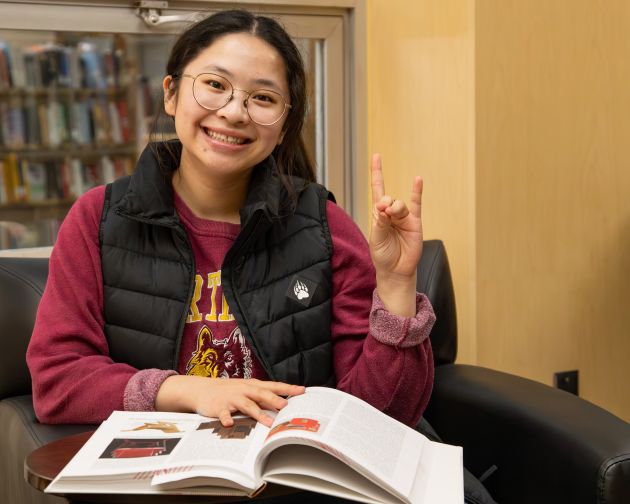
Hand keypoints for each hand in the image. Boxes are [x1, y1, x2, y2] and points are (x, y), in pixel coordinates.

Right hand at [156, 375, 304, 426]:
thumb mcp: (248, 390)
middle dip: (274, 400)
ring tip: (268, 422)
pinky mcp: (219, 407)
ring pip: (246, 405)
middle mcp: (244, 390)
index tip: (302, 391)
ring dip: (258, 413)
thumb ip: (264, 396)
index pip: (273, 386)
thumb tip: (285, 404)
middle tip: (286, 407)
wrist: (203, 389)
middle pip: (261, 394)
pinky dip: (227, 418)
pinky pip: (223, 414)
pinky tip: (230, 424)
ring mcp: (232, 398)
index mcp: (253, 386)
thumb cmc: (231, 391)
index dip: (288, 388)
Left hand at [369, 153, 423, 314]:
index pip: (377, 190)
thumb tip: (382, 208)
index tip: (377, 156)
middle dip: (384, 202)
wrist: (396, 270)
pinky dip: (417, 192)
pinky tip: (418, 180)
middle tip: (383, 212)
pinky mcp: (415, 223)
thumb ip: (379, 224)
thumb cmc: (383, 256)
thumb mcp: (376, 240)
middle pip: (387, 198)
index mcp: (378, 215)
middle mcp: (391, 213)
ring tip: (391, 215)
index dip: (377, 174)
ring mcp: (403, 217)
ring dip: (395, 207)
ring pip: (400, 204)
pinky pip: (417, 204)